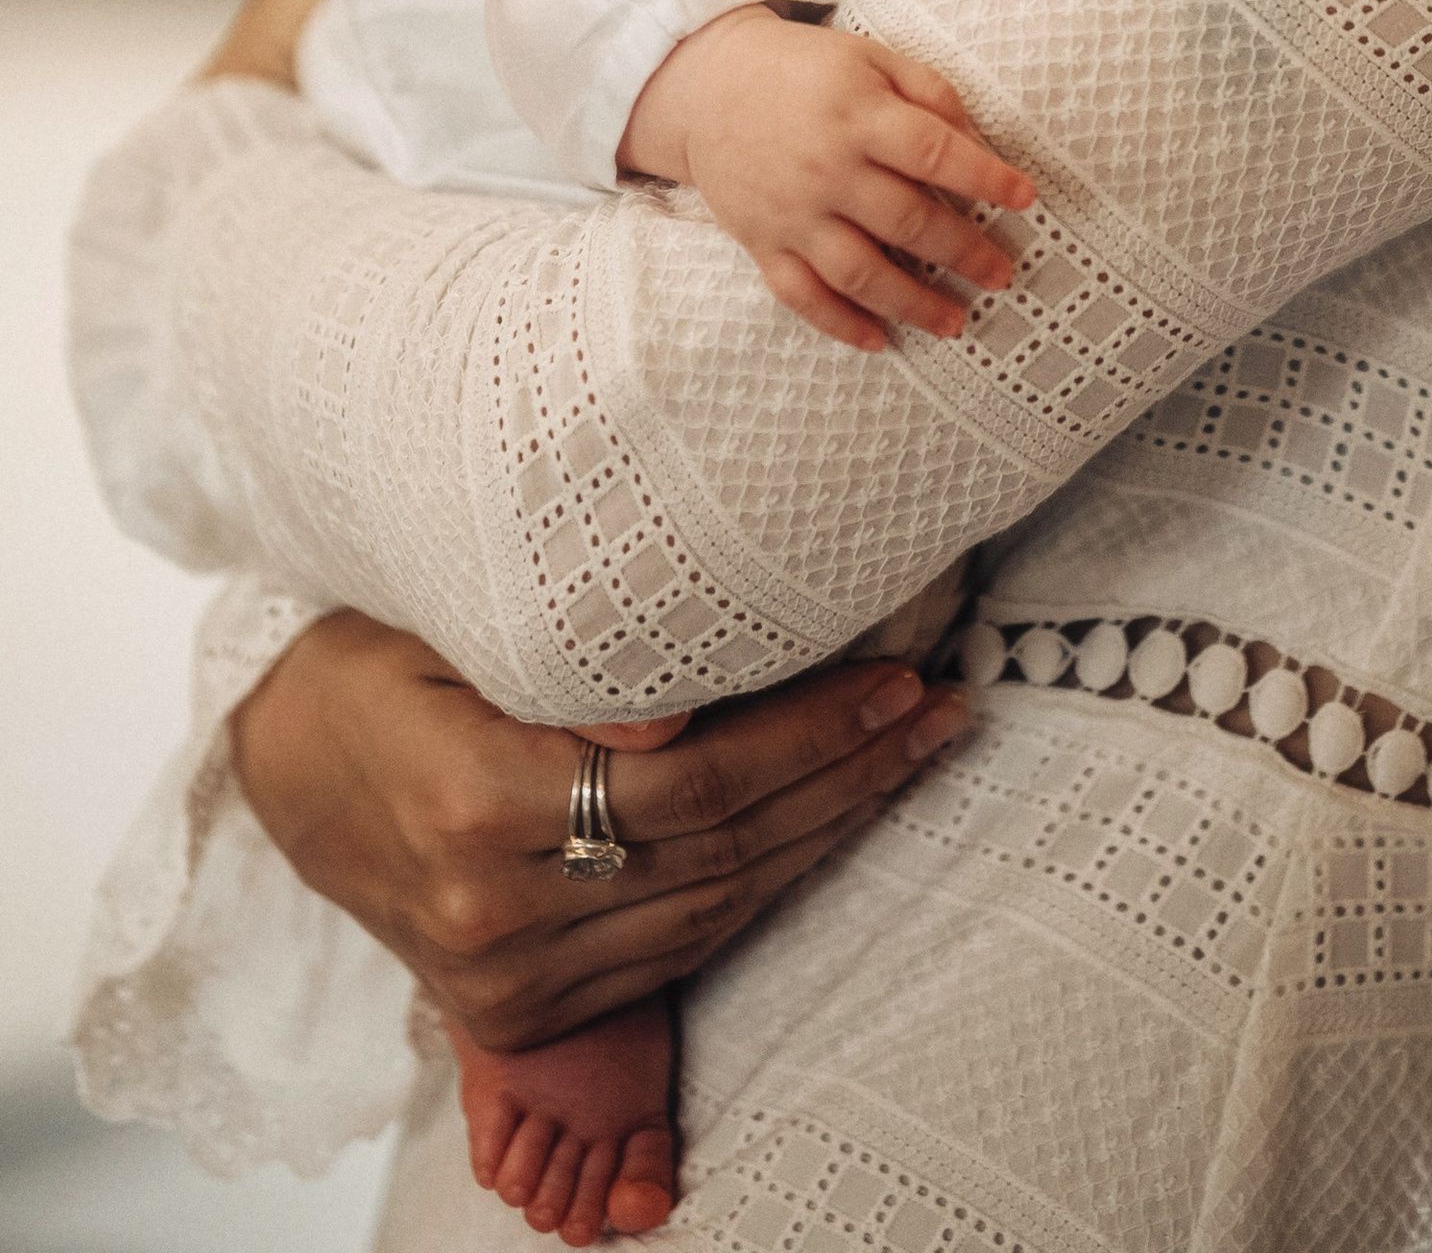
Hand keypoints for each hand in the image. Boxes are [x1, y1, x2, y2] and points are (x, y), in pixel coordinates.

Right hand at [232, 611, 971, 1055]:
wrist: (286, 767)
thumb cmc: (383, 665)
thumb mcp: (456, 628)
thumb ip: (565, 670)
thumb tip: (680, 711)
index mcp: (473, 809)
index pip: (688, 785)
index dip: (807, 734)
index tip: (895, 677)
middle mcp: (494, 915)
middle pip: (718, 848)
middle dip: (847, 776)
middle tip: (936, 707)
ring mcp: (509, 979)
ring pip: (712, 908)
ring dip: (829, 831)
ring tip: (912, 752)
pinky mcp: (517, 1013)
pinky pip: (677, 948)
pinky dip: (765, 882)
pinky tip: (832, 819)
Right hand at [621, 10, 1034, 351]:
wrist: (709, 87)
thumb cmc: (806, 70)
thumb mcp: (871, 58)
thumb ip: (929, 93)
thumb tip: (977, 143)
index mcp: (858, 115)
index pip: (934, 151)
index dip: (985, 177)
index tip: (1025, 198)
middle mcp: (827, 169)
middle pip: (907, 221)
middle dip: (963, 253)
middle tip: (1003, 275)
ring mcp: (792, 213)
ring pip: (860, 272)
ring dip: (914, 304)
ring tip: (958, 322)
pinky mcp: (762, 244)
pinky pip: (803, 297)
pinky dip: (840, 325)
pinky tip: (881, 342)